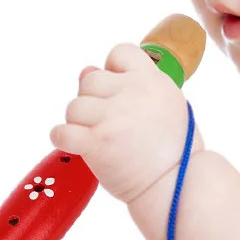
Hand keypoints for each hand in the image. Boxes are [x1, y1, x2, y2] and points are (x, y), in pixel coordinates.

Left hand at [48, 42, 197, 204]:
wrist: (178, 187)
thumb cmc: (173, 149)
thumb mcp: (165, 105)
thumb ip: (130, 84)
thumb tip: (86, 70)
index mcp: (152, 80)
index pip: (120, 52)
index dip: (113, 71)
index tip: (120, 94)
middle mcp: (132, 93)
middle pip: (90, 80)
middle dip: (94, 101)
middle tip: (109, 124)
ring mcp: (112, 117)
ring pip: (74, 106)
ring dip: (79, 123)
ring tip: (97, 139)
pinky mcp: (96, 142)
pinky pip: (61, 131)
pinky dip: (62, 138)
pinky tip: (75, 146)